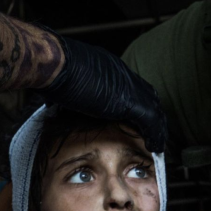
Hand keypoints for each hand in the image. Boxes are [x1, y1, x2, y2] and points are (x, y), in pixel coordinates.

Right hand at [38, 37, 166, 152]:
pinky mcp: (129, 101)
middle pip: (149, 97)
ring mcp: (128, 86)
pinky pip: (150, 120)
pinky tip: (155, 146)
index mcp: (111, 69)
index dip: (141, 106)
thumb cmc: (52, 71)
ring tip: (158, 143)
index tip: (140, 122)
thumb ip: (68, 93)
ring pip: (153, 109)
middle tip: (155, 134)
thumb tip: (55, 105)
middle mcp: (124, 75)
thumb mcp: (65, 84)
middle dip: (153, 117)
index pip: (134, 88)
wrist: (54, 64)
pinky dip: (154, 134)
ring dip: (157, 128)